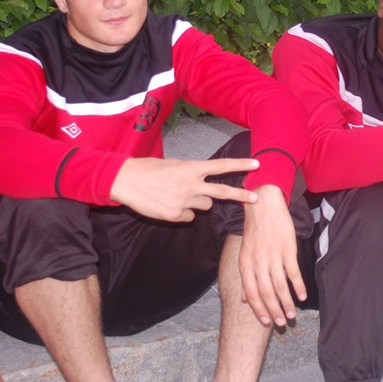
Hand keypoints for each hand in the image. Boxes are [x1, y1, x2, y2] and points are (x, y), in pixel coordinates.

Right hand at [110, 157, 258, 221]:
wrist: (125, 181)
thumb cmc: (148, 170)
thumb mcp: (173, 165)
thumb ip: (191, 174)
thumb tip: (202, 184)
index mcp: (191, 168)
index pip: (222, 166)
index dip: (240, 165)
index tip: (256, 164)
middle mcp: (191, 185)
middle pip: (223, 192)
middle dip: (241, 195)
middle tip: (256, 198)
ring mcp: (185, 201)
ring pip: (204, 206)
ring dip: (198, 203)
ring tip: (178, 195)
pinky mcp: (176, 215)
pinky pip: (188, 217)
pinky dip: (182, 213)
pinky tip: (168, 205)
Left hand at [239, 184, 306, 326]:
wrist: (263, 204)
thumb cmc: (254, 229)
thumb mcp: (244, 252)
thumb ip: (246, 276)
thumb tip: (244, 298)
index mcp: (245, 264)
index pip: (251, 293)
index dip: (259, 309)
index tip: (266, 322)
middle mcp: (258, 262)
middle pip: (266, 293)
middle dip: (274, 310)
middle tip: (281, 323)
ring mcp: (273, 256)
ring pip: (280, 286)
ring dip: (287, 302)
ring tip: (292, 314)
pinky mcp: (287, 249)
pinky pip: (293, 272)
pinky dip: (298, 286)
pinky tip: (302, 296)